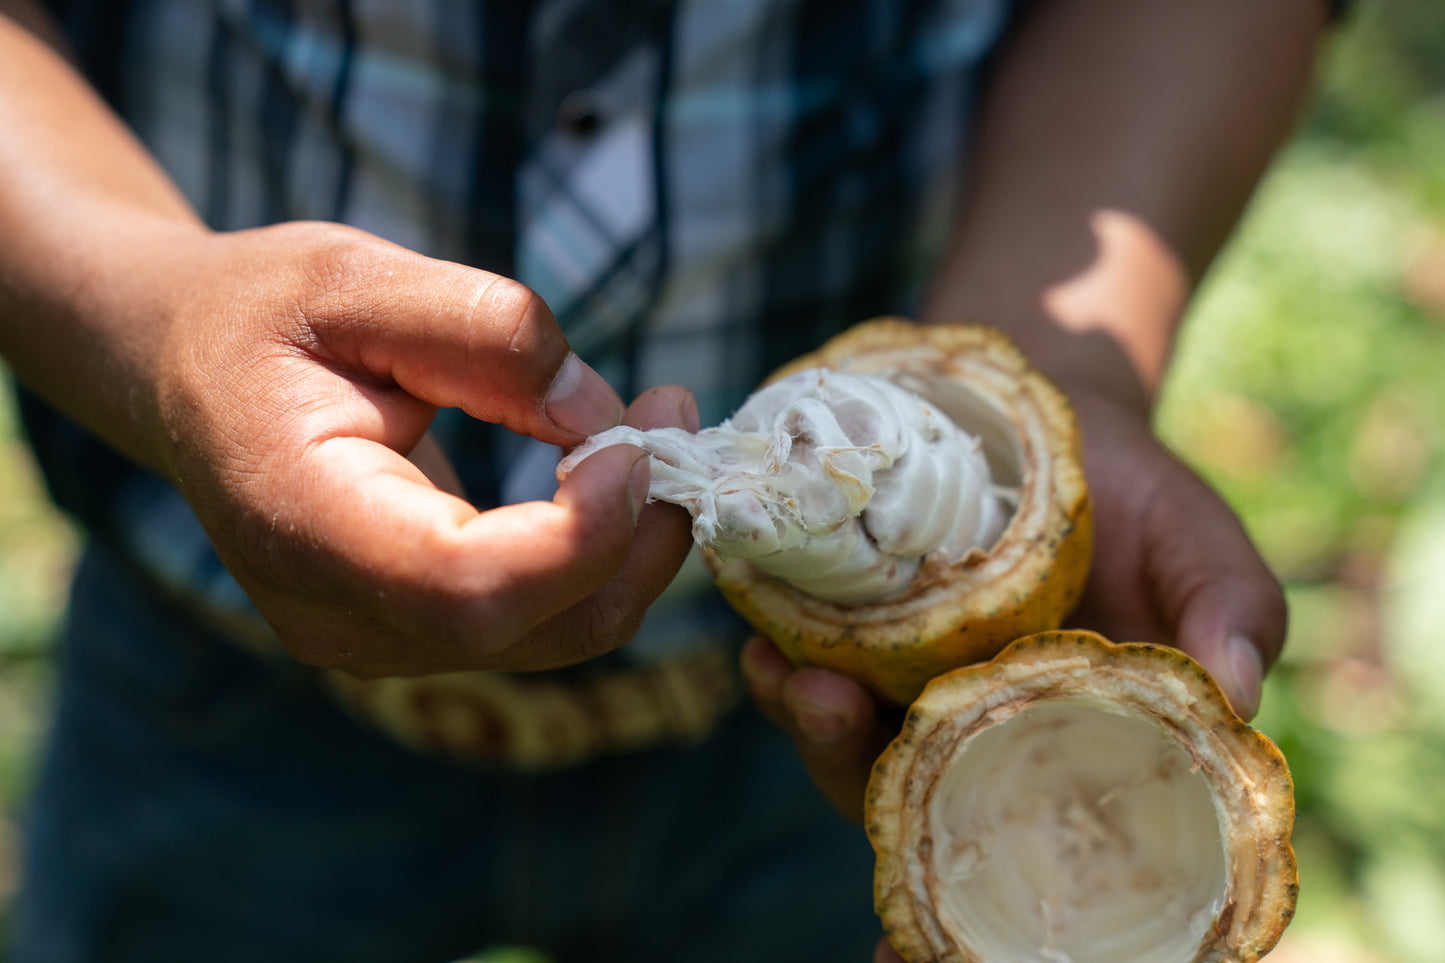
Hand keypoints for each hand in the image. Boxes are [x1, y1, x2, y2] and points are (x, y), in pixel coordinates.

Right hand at [153, 221, 695, 675]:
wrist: (189, 375)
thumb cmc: (262, 315)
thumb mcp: (353, 276)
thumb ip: (481, 332)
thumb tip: (598, 414)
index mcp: (302, 524)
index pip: (467, 587)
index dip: (579, 532)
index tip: (637, 437)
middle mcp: (339, 615)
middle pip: (534, 628)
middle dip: (636, 534)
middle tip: (674, 415)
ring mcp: (378, 641)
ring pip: (558, 636)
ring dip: (634, 543)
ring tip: (655, 429)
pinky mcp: (415, 632)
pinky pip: (541, 620)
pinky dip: (600, 553)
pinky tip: (612, 472)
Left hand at [742, 375, 1284, 962]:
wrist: (1060, 420)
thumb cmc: (1144, 507)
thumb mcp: (1201, 552)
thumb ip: (1232, 614)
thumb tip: (1239, 689)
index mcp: (1067, 761)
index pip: (1021, 863)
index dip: (966, 926)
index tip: (904, 958)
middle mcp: (983, 748)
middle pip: (914, 810)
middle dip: (863, 783)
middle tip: (837, 715)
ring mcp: (916, 698)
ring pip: (852, 750)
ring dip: (813, 726)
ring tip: (797, 675)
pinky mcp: (863, 644)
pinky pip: (810, 673)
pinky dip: (782, 668)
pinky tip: (763, 640)